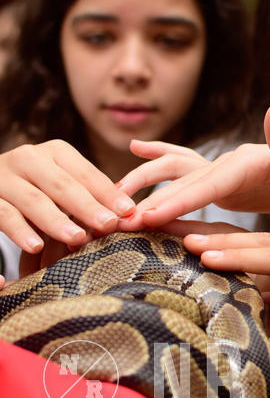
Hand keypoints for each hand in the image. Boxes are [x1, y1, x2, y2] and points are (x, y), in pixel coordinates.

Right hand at [0, 141, 135, 253]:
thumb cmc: (39, 190)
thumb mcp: (63, 186)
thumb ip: (90, 195)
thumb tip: (128, 212)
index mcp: (55, 152)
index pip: (85, 173)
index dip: (107, 192)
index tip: (128, 211)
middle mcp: (28, 159)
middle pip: (61, 185)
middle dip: (86, 206)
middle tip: (108, 225)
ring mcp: (4, 177)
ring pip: (33, 200)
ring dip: (56, 221)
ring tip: (77, 239)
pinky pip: (3, 214)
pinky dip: (19, 231)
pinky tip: (35, 245)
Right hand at [117, 101, 269, 228]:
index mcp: (245, 160)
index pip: (208, 182)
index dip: (179, 199)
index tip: (151, 214)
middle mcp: (227, 162)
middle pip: (183, 182)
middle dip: (151, 201)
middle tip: (121, 221)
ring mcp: (221, 171)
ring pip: (175, 176)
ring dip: (146, 186)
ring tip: (116, 201)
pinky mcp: (221, 183)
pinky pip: (184, 180)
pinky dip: (159, 172)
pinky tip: (135, 161)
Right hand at [182, 230, 269, 340]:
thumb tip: (257, 305)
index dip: (233, 256)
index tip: (198, 254)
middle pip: (261, 243)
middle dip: (219, 241)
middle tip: (180, 238)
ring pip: (268, 243)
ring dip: (231, 242)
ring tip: (194, 241)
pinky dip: (252, 251)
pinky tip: (231, 254)